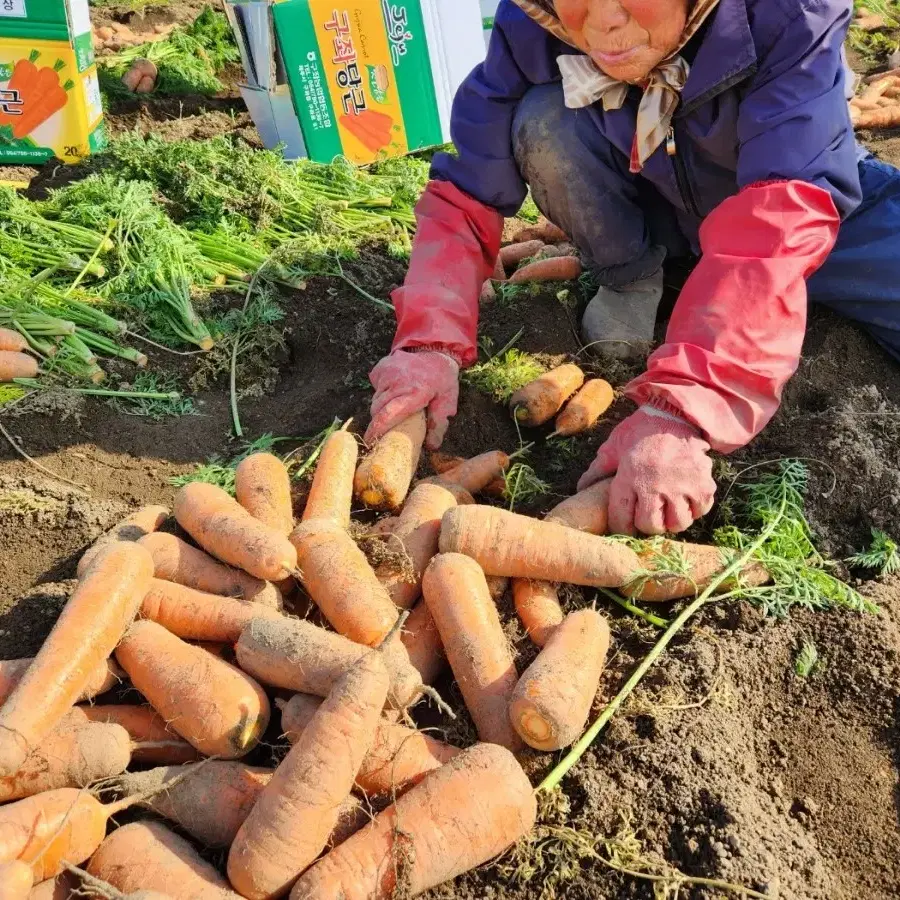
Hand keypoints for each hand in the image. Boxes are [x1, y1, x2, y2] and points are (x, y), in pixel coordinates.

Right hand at [365, 350, 459, 450]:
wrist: (435, 349)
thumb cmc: (442, 378)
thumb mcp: (447, 401)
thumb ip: (439, 424)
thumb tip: (432, 446)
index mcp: (413, 393)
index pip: (387, 415)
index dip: (376, 430)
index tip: (370, 441)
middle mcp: (396, 382)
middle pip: (378, 410)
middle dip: (380, 421)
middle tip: (391, 425)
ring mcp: (386, 373)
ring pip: (376, 399)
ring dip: (382, 407)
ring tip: (396, 406)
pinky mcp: (381, 368)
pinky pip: (375, 387)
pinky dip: (381, 393)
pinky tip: (394, 391)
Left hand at [578, 407, 715, 534]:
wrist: (674, 413)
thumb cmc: (641, 430)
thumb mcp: (614, 446)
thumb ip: (598, 469)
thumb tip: (581, 488)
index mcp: (629, 478)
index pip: (622, 519)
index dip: (621, 527)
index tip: (625, 525)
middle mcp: (655, 486)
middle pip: (652, 526)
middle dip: (648, 525)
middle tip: (648, 517)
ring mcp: (681, 486)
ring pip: (678, 523)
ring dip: (672, 520)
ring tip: (669, 511)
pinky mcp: (702, 483)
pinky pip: (701, 510)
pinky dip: (695, 509)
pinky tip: (686, 500)